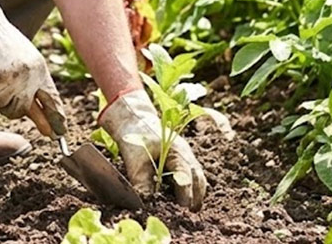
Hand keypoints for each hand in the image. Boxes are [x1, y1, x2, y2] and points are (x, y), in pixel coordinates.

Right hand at [0, 0, 65, 131]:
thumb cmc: (6, 43)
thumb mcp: (28, 59)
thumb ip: (36, 81)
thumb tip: (46, 108)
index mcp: (38, 69)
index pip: (51, 98)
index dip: (57, 117)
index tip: (61, 131)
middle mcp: (25, 77)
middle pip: (29, 110)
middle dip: (41, 122)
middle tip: (50, 134)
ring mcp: (7, 81)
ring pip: (9, 108)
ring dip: (5, 102)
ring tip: (1, 82)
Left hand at [99, 89, 206, 209]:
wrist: (133, 118)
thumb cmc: (135, 134)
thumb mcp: (135, 158)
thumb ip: (141, 181)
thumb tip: (145, 203)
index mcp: (178, 151)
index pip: (186, 176)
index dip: (185, 194)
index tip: (183, 209)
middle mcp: (186, 154)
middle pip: (198, 178)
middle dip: (196, 196)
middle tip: (192, 214)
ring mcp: (185, 155)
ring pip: (197, 177)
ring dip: (195, 193)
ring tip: (191, 210)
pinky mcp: (179, 159)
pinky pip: (190, 175)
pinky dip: (190, 187)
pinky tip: (183, 199)